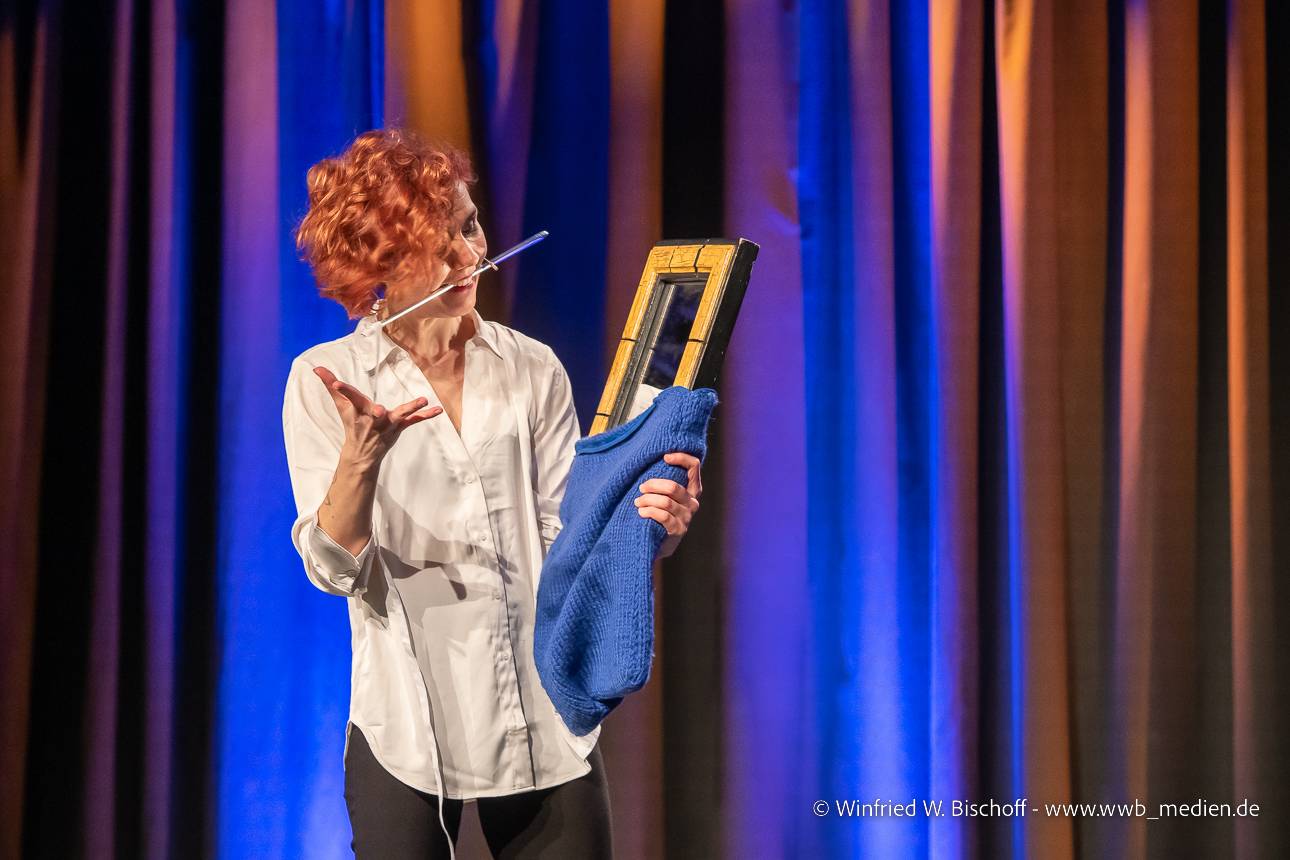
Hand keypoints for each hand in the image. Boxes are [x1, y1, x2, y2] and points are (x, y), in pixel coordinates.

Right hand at [313, 366, 440, 469]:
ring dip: (411, 408)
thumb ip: (331, 386)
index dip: (343, 391)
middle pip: (375, 414)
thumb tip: (316, 368)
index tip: (336, 384)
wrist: (362, 455)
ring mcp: (387, 425)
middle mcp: (372, 420)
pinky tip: (439, 410)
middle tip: (380, 411)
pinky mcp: (399, 428)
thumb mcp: (341, 406)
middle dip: (376, 414)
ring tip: (423, 400)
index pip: (349, 399)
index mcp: (358, 413)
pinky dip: (425, 416)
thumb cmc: (352, 425)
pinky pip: (414, 421)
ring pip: (399, 416)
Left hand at [635, 452, 702, 559]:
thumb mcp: (663, 495)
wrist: (655, 543)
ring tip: (637, 503)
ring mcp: (686, 518)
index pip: (694, 467)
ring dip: (647, 500)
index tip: (664, 457)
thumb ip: (663, 482)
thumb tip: (650, 459)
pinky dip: (648, 511)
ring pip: (665, 502)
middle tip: (641, 488)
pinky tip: (641, 512)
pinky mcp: (678, 530)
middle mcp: (692, 503)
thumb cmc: (656, 513)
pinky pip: (662, 516)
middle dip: (653, 485)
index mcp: (692, 490)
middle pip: (673, 486)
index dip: (681, 458)